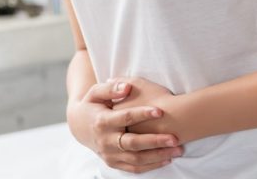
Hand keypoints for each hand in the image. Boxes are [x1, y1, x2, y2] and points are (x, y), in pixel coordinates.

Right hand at [67, 79, 183, 173]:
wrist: (79, 127)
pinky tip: (167, 159)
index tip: (160, 110)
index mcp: (102, 121)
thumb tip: (126, 87)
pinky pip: (134, 168)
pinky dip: (151, 166)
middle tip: (175, 138)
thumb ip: (110, 88)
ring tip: (177, 150)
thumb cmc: (92, 105)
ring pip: (136, 159)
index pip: (125, 118)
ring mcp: (109, 154)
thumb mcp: (95, 93)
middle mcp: (105, 141)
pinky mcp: (113, 163)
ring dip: (158, 156)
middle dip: (155, 141)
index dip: (142, 114)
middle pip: (133, 143)